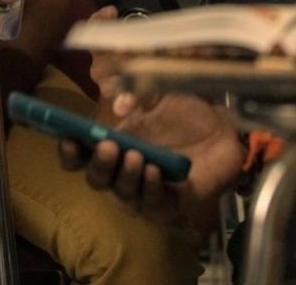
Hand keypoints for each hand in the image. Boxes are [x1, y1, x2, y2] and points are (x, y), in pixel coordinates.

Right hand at [59, 91, 245, 237]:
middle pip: (97, 178)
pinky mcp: (170, 204)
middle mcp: (125, 170)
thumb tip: (119, 103)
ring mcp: (146, 189)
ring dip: (125, 176)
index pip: (81, 155)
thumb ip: (137, 92)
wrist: (228, 128)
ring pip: (122, 194)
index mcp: (116, 142)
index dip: (69, 149)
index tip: (67, 137)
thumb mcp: (162, 93)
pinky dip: (150, 189)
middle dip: (98, 164)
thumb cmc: (190, 112)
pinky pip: (152, 204)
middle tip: (109, 146)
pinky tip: (155, 172)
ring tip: (136, 156)